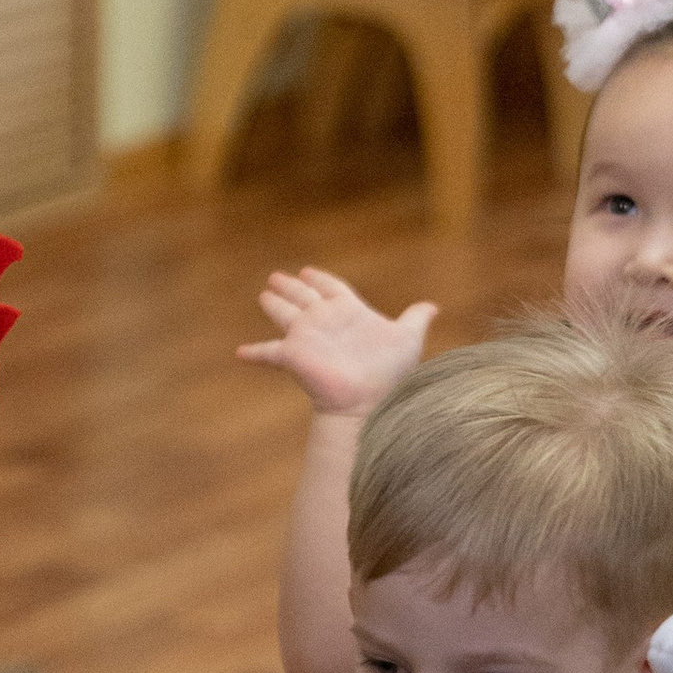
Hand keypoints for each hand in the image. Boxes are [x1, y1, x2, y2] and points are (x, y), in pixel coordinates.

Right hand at [237, 269, 434, 419]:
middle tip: (276, 276)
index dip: (321, 279)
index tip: (309, 271)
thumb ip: (415, 320)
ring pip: (285, 314)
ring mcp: (307, 337)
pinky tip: (239, 353)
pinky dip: (253, 352)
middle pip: (304, 297)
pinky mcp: (293, 355)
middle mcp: (325, 321)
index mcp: (349, 311)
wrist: (368, 402)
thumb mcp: (407, 339)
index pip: (332, 288)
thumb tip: (433, 307)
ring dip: (274, 305)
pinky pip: (268, 351)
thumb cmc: (389, 373)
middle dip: (290, 286)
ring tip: (264, 295)